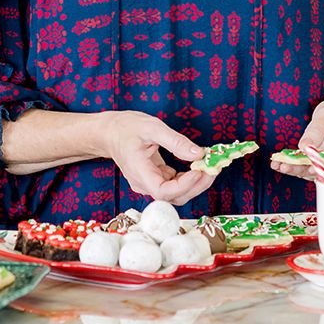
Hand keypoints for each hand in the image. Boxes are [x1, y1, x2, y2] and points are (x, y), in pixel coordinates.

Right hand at [99, 111, 216, 205]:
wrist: (109, 132)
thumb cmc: (126, 127)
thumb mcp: (152, 127)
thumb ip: (175, 142)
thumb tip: (199, 153)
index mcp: (139, 172)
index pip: (163, 192)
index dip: (184, 185)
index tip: (199, 170)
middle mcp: (144, 183)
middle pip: (173, 196)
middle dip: (196, 185)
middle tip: (213, 168)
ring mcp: (149, 183)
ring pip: (176, 193)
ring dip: (195, 183)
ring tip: (209, 166)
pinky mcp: (154, 179)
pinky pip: (174, 184)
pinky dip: (188, 177)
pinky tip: (197, 165)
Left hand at [269, 96, 323, 181]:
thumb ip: (317, 130)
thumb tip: (304, 148)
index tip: (310, 167)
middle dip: (307, 171)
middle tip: (286, 167)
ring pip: (319, 173)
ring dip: (298, 171)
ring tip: (279, 165)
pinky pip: (312, 169)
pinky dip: (297, 167)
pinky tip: (281, 164)